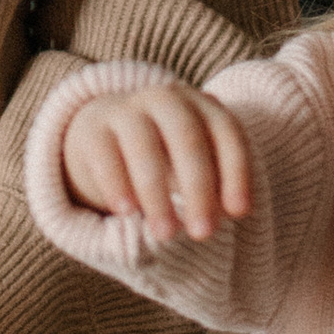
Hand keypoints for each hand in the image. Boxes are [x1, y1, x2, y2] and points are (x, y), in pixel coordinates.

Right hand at [62, 85, 251, 240]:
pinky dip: (117, 183)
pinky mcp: (93, 129)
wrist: (107, 131)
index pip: (227, 132)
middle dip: (199, 187)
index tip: (240, 213)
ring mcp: (127, 110)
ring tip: (166, 234)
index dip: (236, 172)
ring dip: (157, 193)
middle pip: (187, 138)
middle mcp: (166, 100)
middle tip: (204, 233)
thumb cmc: (166, 155)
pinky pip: (105, 155)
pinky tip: (126, 211)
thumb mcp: (194, 165)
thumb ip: (212, 184)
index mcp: (201, 105)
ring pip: (144, 146)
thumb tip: (224, 213)